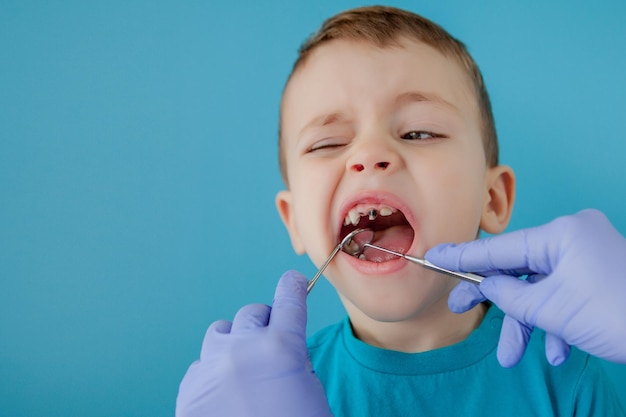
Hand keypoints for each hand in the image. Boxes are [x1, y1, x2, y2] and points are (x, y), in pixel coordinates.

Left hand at [176, 270, 331, 416]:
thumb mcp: (310, 394)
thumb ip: (296, 362)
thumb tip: (282, 351)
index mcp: (281, 349)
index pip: (289, 301)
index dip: (293, 287)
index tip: (293, 281)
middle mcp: (242, 350)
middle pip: (253, 314)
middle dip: (266, 323)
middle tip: (273, 342)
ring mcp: (211, 368)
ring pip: (222, 331)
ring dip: (236, 341)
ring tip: (245, 366)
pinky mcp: (190, 390)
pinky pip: (202, 364)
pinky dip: (215, 371)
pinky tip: (224, 392)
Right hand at [426, 209, 625, 366]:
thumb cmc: (619, 316)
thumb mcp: (551, 309)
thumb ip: (509, 295)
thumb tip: (488, 286)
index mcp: (562, 234)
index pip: (501, 248)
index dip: (464, 256)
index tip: (435, 256)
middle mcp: (575, 237)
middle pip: (519, 268)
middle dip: (496, 299)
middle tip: (461, 310)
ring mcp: (588, 256)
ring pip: (541, 288)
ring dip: (528, 323)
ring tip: (517, 355)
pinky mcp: (599, 275)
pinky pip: (564, 294)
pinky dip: (555, 322)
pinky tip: (557, 350)